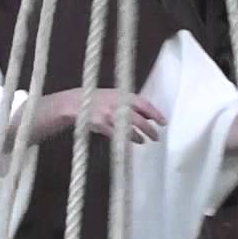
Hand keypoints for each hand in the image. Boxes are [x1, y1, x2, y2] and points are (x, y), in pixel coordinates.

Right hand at [35, 89, 166, 144]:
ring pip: (129, 129)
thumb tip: (150, 116)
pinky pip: (117, 136)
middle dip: (150, 130)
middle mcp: (117, 104)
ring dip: (139, 136)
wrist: (74, 102)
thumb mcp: (115, 95)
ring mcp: (108, 115)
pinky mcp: (100, 125)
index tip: (163, 122)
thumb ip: (132, 104)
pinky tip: (131, 143)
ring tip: (143, 140)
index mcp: (123, 95)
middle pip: (139, 120)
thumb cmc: (98, 99)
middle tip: (156, 137)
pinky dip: (125, 141)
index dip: (155, 114)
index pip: (144, 104)